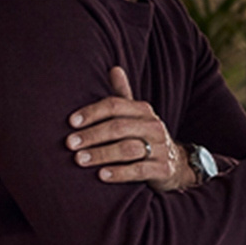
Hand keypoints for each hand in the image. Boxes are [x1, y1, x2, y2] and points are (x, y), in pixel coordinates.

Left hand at [67, 67, 194, 190]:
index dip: (92, 112)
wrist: (175, 163)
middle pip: (119, 127)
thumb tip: (114, 68)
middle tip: (70, 143)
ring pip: (128, 148)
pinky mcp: (162, 169)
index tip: (71, 122)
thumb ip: (123, 95)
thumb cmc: (145, 136)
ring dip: (101, 154)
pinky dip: (119, 173)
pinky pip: (139, 170)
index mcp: (144, 110)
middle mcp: (153, 126)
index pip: (115, 105)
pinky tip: (101, 175)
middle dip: (92, 135)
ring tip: (80, 160)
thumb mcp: (136, 115)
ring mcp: (160, 148)